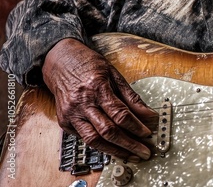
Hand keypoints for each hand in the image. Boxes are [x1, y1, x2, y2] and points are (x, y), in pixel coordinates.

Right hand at [42, 38, 157, 160]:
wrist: (59, 61)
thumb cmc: (88, 65)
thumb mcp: (114, 74)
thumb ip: (131, 96)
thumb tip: (148, 114)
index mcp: (97, 87)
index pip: (120, 114)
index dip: (136, 126)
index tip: (148, 134)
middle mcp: (82, 102)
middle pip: (108, 131)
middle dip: (129, 144)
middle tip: (144, 152)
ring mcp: (71, 114)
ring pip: (94, 140)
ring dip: (115, 151)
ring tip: (131, 156)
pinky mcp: (64, 121)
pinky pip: (84, 138)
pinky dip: (100, 145)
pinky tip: (113, 147)